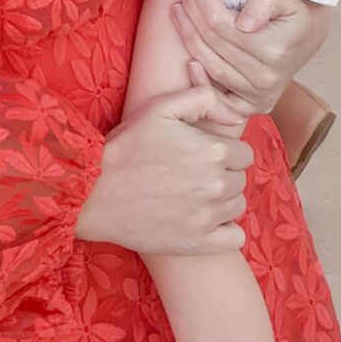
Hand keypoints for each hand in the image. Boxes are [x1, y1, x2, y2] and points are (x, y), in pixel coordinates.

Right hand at [75, 84, 252, 254]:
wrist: (95, 190)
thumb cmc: (128, 145)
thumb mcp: (162, 107)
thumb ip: (204, 99)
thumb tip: (235, 115)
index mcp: (213, 150)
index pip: (244, 153)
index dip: (224, 151)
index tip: (202, 152)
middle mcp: (217, 184)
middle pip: (240, 179)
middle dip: (223, 173)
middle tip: (192, 172)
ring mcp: (208, 217)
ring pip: (237, 205)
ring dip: (223, 199)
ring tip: (193, 193)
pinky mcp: (198, 243)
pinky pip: (235, 237)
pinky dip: (225, 229)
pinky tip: (202, 218)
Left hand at [168, 0, 331, 117]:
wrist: (311, 36)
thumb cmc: (299, 11)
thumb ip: (268, 2)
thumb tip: (243, 23)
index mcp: (273, 51)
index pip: (221, 22)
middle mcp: (264, 79)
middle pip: (211, 40)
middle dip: (189, 4)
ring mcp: (258, 96)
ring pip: (209, 64)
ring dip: (187, 33)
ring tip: (176, 5)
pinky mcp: (252, 106)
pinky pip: (219, 99)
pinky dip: (201, 83)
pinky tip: (188, 61)